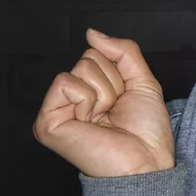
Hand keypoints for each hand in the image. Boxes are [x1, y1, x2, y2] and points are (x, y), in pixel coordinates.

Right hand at [32, 29, 174, 177]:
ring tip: (106, 118)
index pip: (98, 54)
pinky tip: (91, 121)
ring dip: (105, 93)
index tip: (124, 99)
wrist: (147, 162)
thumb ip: (122, 51)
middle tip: (115, 111)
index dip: (120, 73)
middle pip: (89, 58)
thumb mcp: (142, 80)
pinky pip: (66, 83)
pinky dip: (88, 99)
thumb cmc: (146, 131)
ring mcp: (57, 111)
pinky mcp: (47, 123)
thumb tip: (92, 32)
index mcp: (90, 91)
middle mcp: (71, 99)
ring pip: (82, 69)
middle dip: (113, 82)